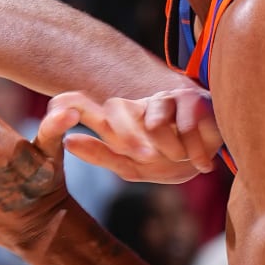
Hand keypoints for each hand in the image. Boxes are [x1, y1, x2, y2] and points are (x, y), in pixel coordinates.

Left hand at [43, 85, 223, 185]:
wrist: (210, 158)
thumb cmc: (166, 160)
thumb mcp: (131, 166)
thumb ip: (101, 155)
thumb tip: (67, 141)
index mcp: (116, 121)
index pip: (83, 104)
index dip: (68, 104)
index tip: (54, 109)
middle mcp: (136, 105)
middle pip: (115, 108)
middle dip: (130, 140)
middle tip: (149, 158)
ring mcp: (164, 99)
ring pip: (154, 122)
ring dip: (169, 148)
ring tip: (181, 157)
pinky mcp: (192, 98)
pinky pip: (186, 124)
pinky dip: (193, 148)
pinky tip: (201, 160)